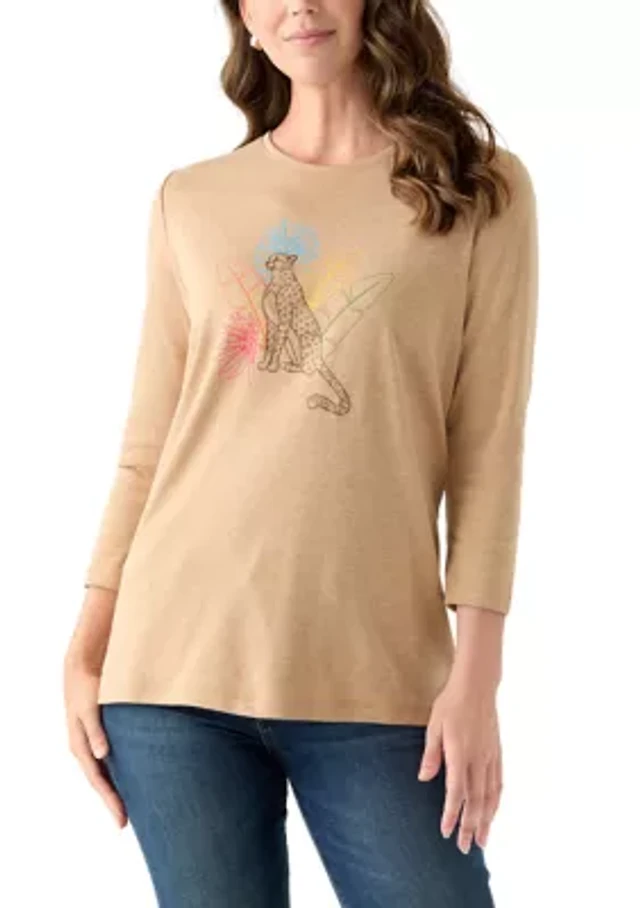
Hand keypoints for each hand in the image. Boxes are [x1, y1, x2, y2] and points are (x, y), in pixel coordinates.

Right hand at [63, 654, 127, 828]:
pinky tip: (132, 772)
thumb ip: (95, 730)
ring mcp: (93, 740)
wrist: (84, 664)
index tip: (122, 820)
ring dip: (117, 786)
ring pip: (105, 770)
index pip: (98, 780)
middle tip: (126, 821)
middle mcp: (86, 746)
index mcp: (81, 745)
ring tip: (133, 802)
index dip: (110, 800)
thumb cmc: (87, 685)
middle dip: (113, 800)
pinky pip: (110, 757)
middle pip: (101, 780)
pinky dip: (119, 769)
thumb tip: (102, 754)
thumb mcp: (89, 707)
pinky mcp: (103, 730)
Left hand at [417, 676, 501, 852]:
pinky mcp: (496, 753)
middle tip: (466, 848)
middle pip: (475, 800)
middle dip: (470, 826)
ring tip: (482, 840)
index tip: (447, 832)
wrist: (477, 686)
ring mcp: (489, 757)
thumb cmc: (451, 704)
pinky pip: (498, 783)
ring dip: (486, 820)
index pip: (456, 791)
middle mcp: (477, 759)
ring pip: (490, 795)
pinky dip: (495, 802)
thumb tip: (424, 778)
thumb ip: (431, 753)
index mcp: (459, 753)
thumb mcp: (434, 725)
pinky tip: (492, 813)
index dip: (452, 813)